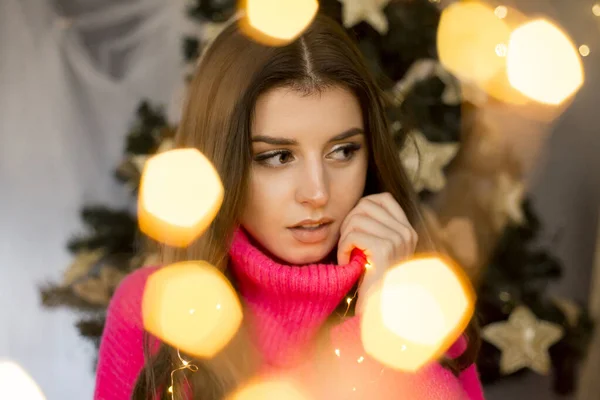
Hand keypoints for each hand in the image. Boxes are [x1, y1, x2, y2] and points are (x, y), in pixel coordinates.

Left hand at [337, 192, 417, 313]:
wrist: (380, 313)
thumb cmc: (372, 282)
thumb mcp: (376, 249)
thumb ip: (374, 227)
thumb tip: (358, 205)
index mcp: (407, 230)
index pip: (382, 199)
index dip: (361, 210)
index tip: (355, 232)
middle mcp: (406, 233)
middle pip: (366, 205)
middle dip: (349, 223)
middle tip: (347, 245)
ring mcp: (398, 240)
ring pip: (357, 218)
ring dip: (344, 237)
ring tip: (347, 255)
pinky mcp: (384, 250)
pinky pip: (352, 235)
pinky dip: (343, 248)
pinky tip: (346, 262)